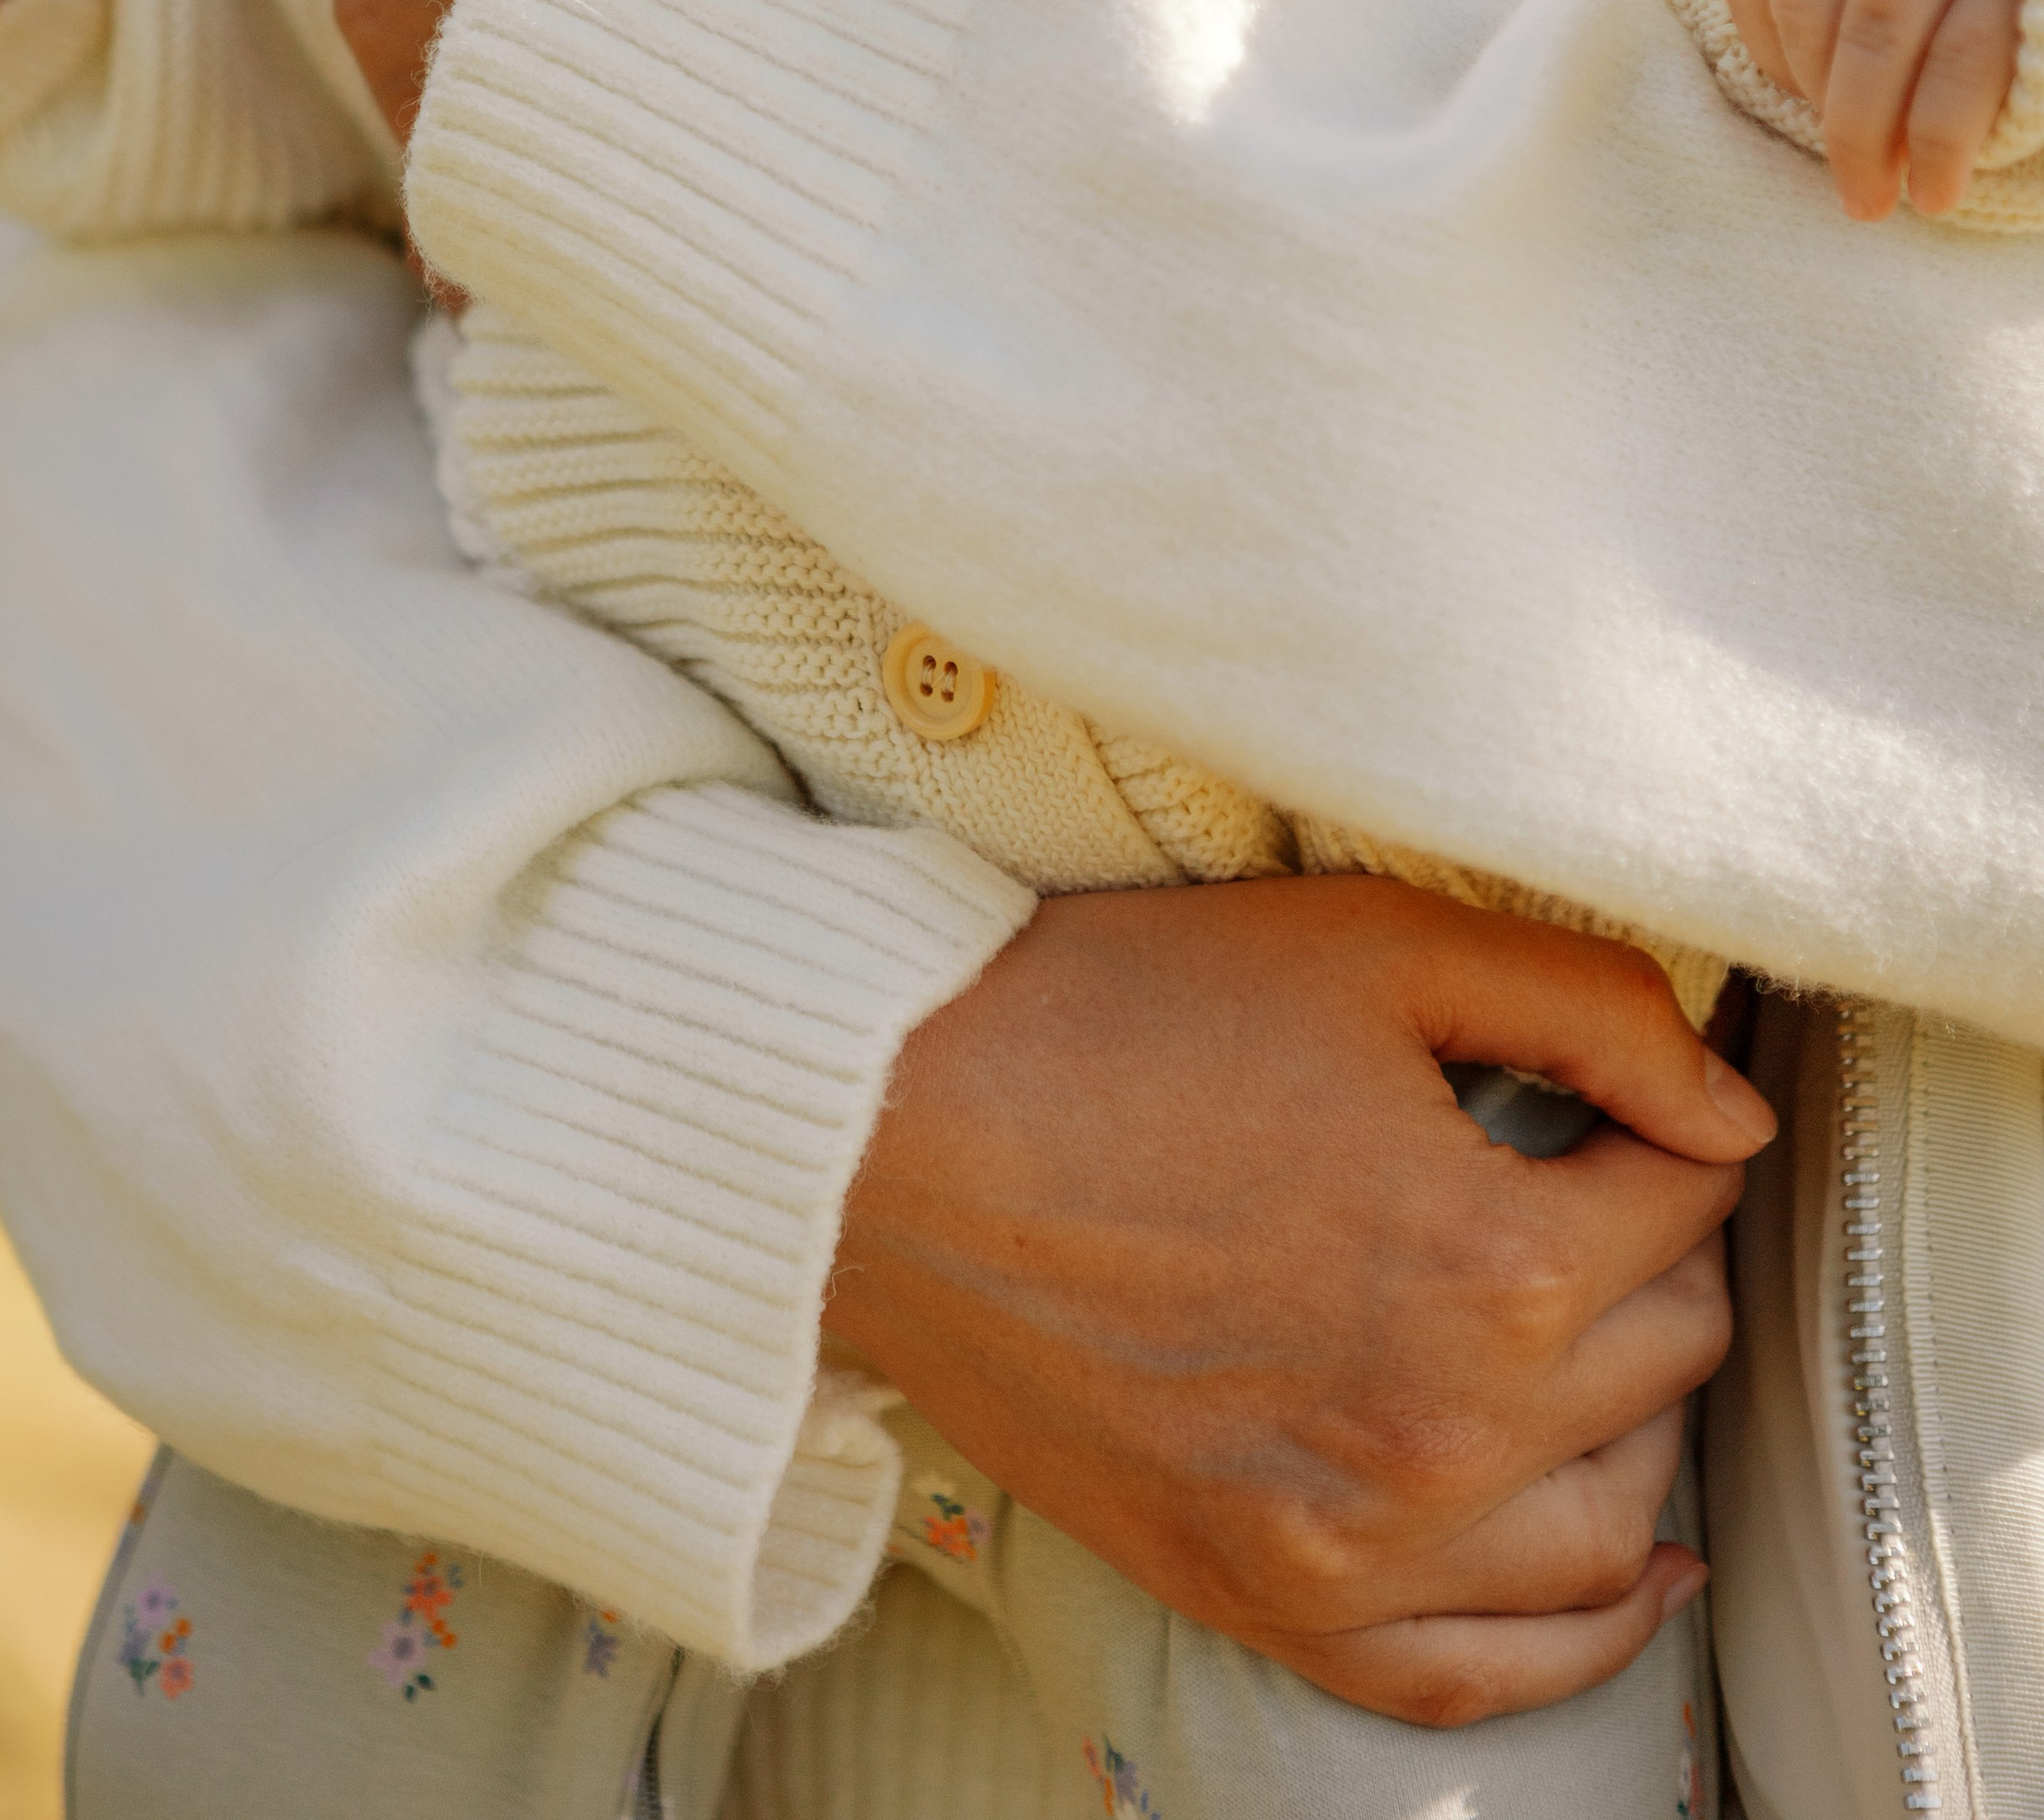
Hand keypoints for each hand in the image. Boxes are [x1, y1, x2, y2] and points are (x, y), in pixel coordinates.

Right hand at [828, 875, 1768, 1728]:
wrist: (895, 1135)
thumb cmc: (1123, 1016)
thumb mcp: (1375, 948)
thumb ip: (1591, 1010)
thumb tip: (1727, 1119)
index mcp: (1488, 1262)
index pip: (1682, 1201)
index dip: (1654, 1126)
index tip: (1603, 1095)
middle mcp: (1445, 1436)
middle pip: (1665, 1352)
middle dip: (1641, 1254)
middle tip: (1574, 1184)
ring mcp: (1353, 1545)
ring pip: (1608, 1517)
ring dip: (1628, 1416)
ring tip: (1580, 1334)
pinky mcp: (1265, 1600)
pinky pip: (1481, 1673)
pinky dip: (1579, 1631)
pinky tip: (1624, 1569)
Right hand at [1719, 0, 2017, 218]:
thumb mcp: (2028, 5)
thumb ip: (2000, 70)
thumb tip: (1955, 167)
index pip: (1970, 48)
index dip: (1943, 139)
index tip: (1930, 199)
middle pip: (1876, 25)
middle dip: (1859, 131)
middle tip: (1861, 198)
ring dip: (1805, 84)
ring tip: (1830, 127)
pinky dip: (1758, 35)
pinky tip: (1789, 69)